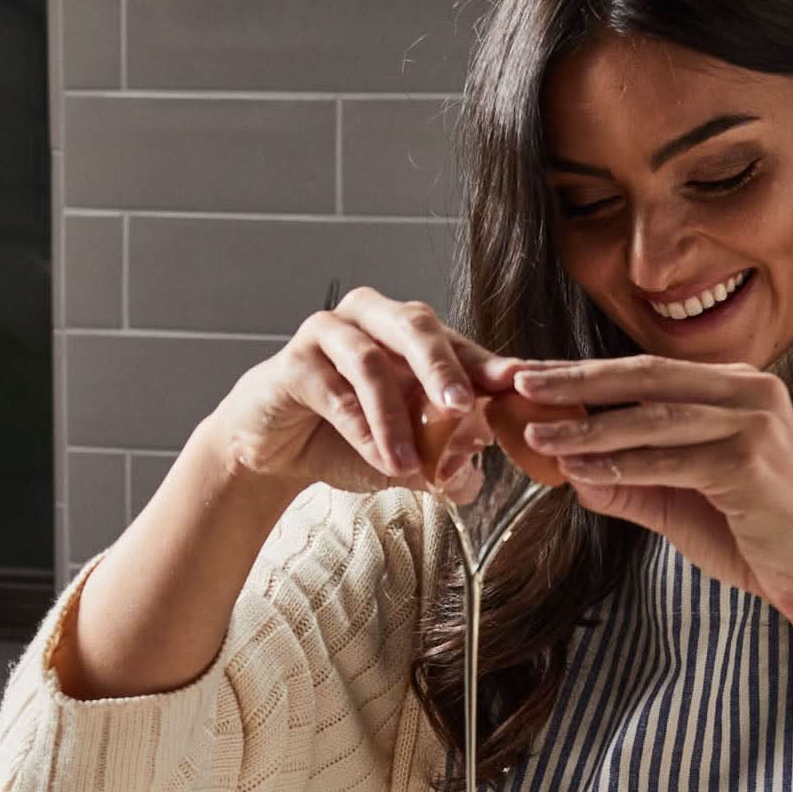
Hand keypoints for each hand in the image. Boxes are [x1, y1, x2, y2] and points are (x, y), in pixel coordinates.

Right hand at [208, 288, 527, 498]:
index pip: (456, 342)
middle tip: (462, 405)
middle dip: (443, 367)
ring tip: (410, 466)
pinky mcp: (294, 362)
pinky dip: (361, 429)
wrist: (276, 453)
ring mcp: (329, 333)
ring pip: (372, 364)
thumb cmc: (345, 439)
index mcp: (407, 333)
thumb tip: (475, 472)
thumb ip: (442, 461)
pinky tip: (380, 460)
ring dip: (395, 420)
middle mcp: (371, 319)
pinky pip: (334, 392)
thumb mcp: (406, 454)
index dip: (486, 363)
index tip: (515, 385)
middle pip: (415, 326)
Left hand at [513, 356, 792, 629]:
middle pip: (644, 377)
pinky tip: (578, 469)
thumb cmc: (754, 538)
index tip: (530, 379)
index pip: (646, 373)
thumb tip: (567, 469)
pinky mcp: (753, 461)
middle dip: (575, 381)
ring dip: (588, 425)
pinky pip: (670, 460)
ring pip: (652, 416)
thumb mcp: (678, 502)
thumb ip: (628, 482)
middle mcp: (751, 390)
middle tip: (519, 383)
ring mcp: (755, 422)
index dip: (583, 374)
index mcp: (736, 387)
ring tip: (538, 432)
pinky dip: (620, 464)